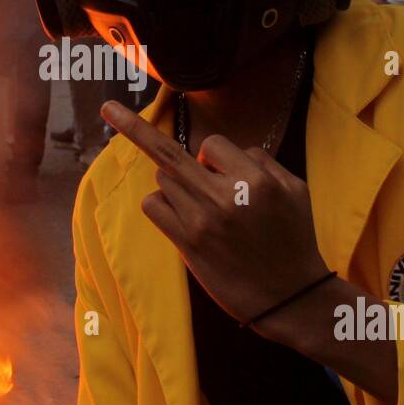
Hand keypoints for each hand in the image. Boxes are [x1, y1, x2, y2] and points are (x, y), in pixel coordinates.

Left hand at [99, 100, 329, 331]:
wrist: (291, 296)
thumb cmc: (294, 238)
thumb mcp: (294, 189)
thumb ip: (260, 161)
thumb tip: (218, 152)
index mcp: (256, 180)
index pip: (211, 145)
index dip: (213, 154)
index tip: (216, 165)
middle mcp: (226, 197)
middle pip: (171, 154)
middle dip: (138, 131)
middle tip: (109, 108)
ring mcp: (203, 220)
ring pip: (163, 179)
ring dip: (174, 185)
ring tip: (199, 206)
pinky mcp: (187, 243)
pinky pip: (152, 205)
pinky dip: (160, 204)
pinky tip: (178, 215)